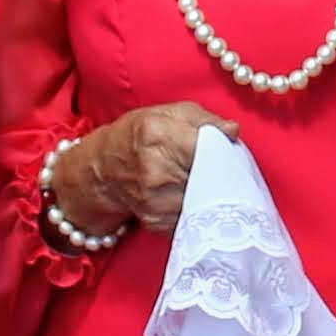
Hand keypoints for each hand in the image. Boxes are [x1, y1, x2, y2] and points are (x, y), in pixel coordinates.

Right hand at [45, 101, 233, 245]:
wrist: (103, 169)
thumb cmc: (138, 135)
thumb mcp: (169, 113)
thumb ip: (205, 120)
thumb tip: (233, 131)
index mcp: (159, 136)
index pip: (209, 149)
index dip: (224, 151)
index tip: (228, 151)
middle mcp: (157, 172)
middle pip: (211, 177)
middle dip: (220, 172)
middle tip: (219, 165)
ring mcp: (156, 201)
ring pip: (206, 200)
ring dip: (211, 191)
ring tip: (202, 178)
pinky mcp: (159, 222)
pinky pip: (194, 215)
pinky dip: (198, 206)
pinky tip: (188, 193)